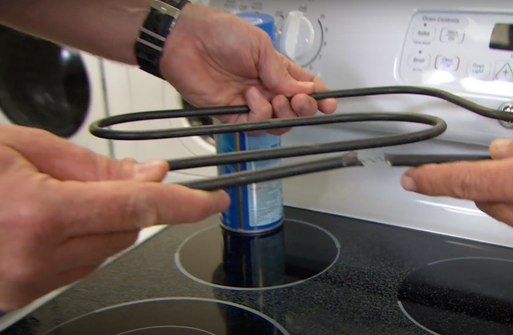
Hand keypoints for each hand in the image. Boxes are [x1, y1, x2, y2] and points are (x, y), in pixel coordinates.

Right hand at [0, 121, 228, 310]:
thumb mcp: (29, 145)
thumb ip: (97, 167)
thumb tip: (149, 178)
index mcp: (37, 211)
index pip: (135, 208)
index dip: (182, 205)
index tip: (211, 202)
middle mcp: (34, 255)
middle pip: (125, 231)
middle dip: (130, 204)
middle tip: (117, 179)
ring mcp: (26, 281)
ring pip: (106, 251)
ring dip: (103, 224)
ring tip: (58, 200)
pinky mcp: (21, 294)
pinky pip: (80, 267)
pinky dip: (82, 243)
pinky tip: (51, 224)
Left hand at [159, 4, 337, 131]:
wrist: (184, 40)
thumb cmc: (218, 32)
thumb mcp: (260, 45)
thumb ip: (281, 72)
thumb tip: (303, 90)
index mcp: (275, 68)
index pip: (304, 86)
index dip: (319, 96)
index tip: (329, 103)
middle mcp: (265, 86)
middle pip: (295, 108)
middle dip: (304, 107)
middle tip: (300, 100)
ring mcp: (250, 101)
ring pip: (278, 121)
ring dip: (282, 112)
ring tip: (274, 96)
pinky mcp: (233, 113)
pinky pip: (255, 123)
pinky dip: (259, 113)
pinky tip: (251, 96)